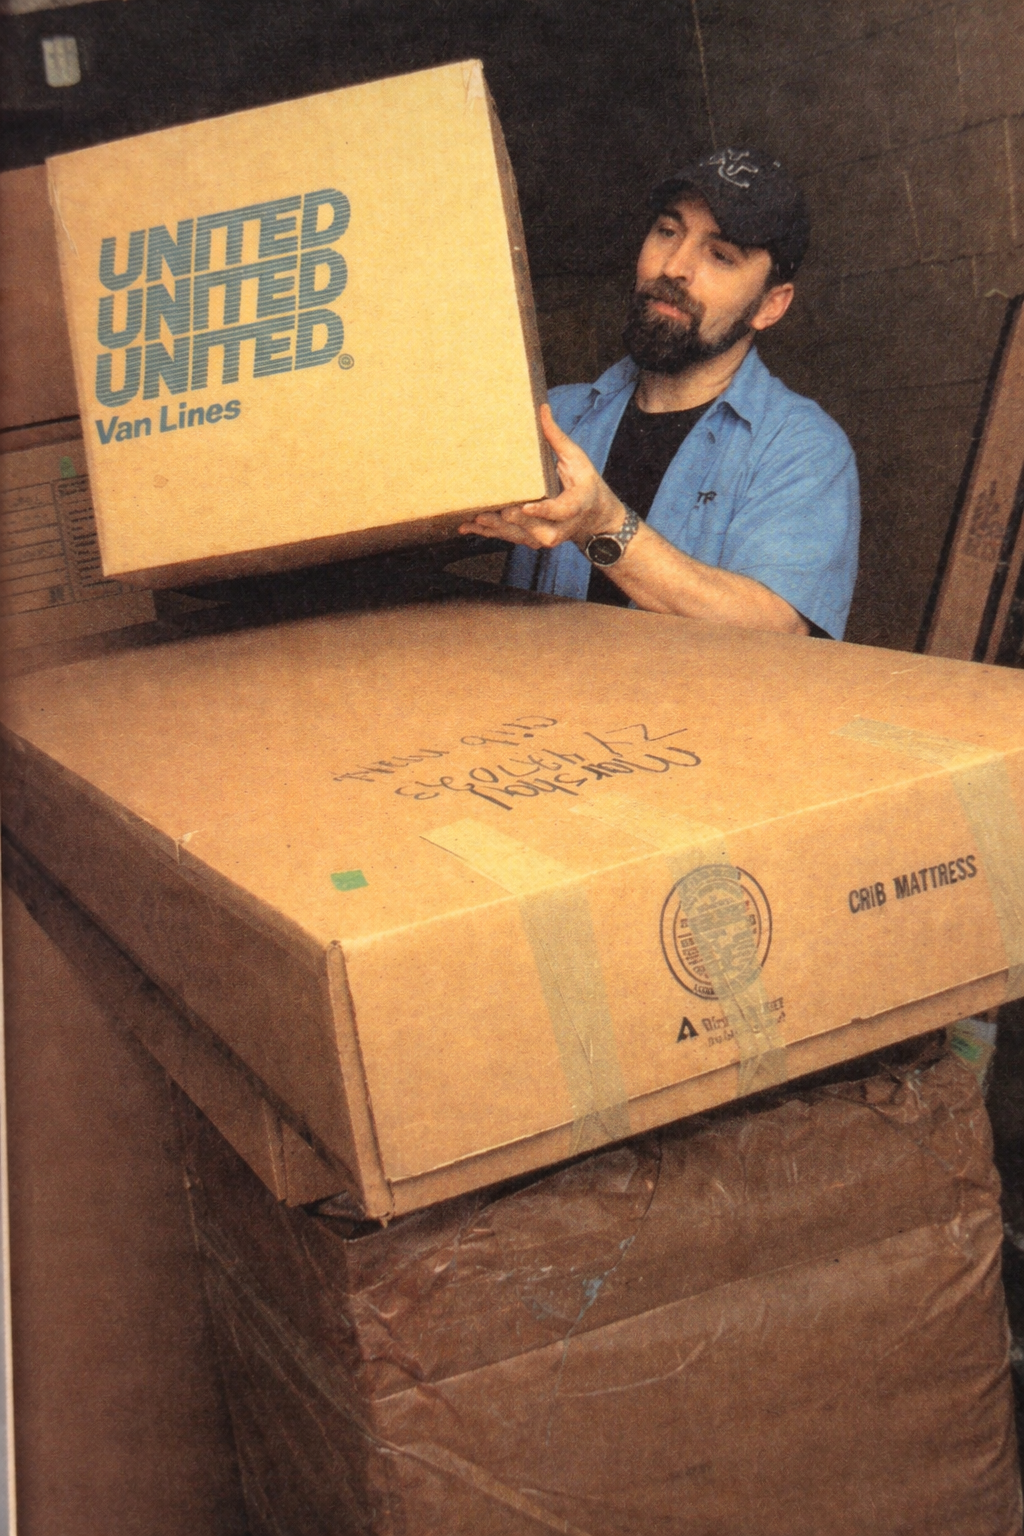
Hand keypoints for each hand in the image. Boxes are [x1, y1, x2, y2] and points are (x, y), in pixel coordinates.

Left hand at [459, 404, 626, 549]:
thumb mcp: (577, 459)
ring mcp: (546, 537)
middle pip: (535, 530)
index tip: (526, 507)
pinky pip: (510, 538)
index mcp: (575, 505)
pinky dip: (488, 532)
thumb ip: (556, 438)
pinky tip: (468, 527)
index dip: (543, 511)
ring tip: (475, 518)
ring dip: (496, 528)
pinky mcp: (533, 540)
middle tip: (490, 512)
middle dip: (512, 521)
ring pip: (520, 536)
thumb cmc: (585, 484)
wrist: (593, 517)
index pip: (559, 511)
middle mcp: (561, 527)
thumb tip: (542, 409)